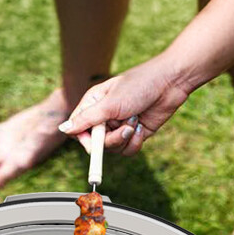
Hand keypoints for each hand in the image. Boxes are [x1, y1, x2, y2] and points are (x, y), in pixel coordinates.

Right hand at [59, 53, 191, 156]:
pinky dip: (135, 142)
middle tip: (124, 128)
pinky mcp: (133, 135)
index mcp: (94, 104)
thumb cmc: (139, 86)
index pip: (78, 130)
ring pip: (113, 149)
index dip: (85, 138)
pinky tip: (141, 127)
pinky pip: (127, 150)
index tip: (96, 138)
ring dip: (125, 139)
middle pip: (96, 144)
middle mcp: (104, 117)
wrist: (170, 84)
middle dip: (111, 139)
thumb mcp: (109, 104)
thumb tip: (63, 129)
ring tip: (135, 121)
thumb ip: (86, 119)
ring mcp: (119, 127)